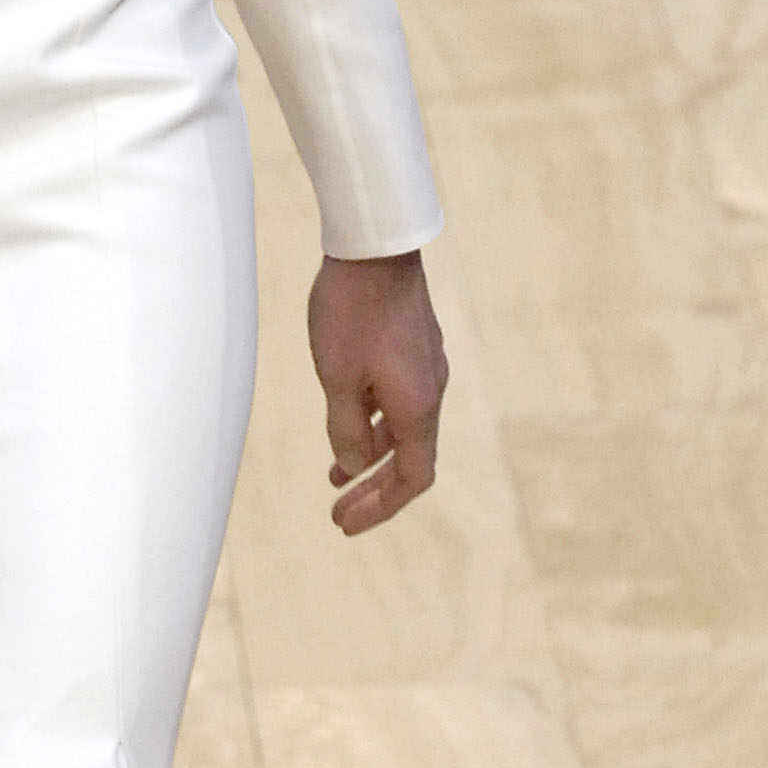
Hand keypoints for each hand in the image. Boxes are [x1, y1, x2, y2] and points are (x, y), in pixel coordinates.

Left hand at [307, 249, 447, 534]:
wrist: (375, 244)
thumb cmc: (352, 310)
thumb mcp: (337, 377)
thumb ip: (345, 429)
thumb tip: (353, 464)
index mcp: (418, 407)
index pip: (412, 479)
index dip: (380, 507)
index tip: (344, 523)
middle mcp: (431, 391)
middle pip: (409, 457)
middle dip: (374, 488)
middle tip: (339, 511)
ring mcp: (425, 366)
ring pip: (402, 426)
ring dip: (371, 453)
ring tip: (336, 472)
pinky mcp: (414, 344)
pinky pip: (398, 399)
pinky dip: (373, 420)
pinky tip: (348, 418)